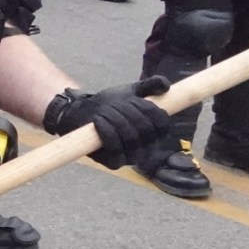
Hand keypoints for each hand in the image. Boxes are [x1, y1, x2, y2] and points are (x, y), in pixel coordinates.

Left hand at [43, 77, 176, 172]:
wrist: (84, 114)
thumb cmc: (112, 105)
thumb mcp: (132, 92)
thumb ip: (149, 86)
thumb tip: (165, 84)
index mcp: (156, 133)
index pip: (162, 123)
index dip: (149, 108)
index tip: (135, 99)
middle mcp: (148, 149)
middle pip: (145, 128)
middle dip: (128, 111)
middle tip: (115, 104)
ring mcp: (131, 158)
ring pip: (130, 136)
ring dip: (115, 118)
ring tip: (104, 110)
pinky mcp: (114, 163)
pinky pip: (114, 146)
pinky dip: (105, 130)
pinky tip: (98, 120)